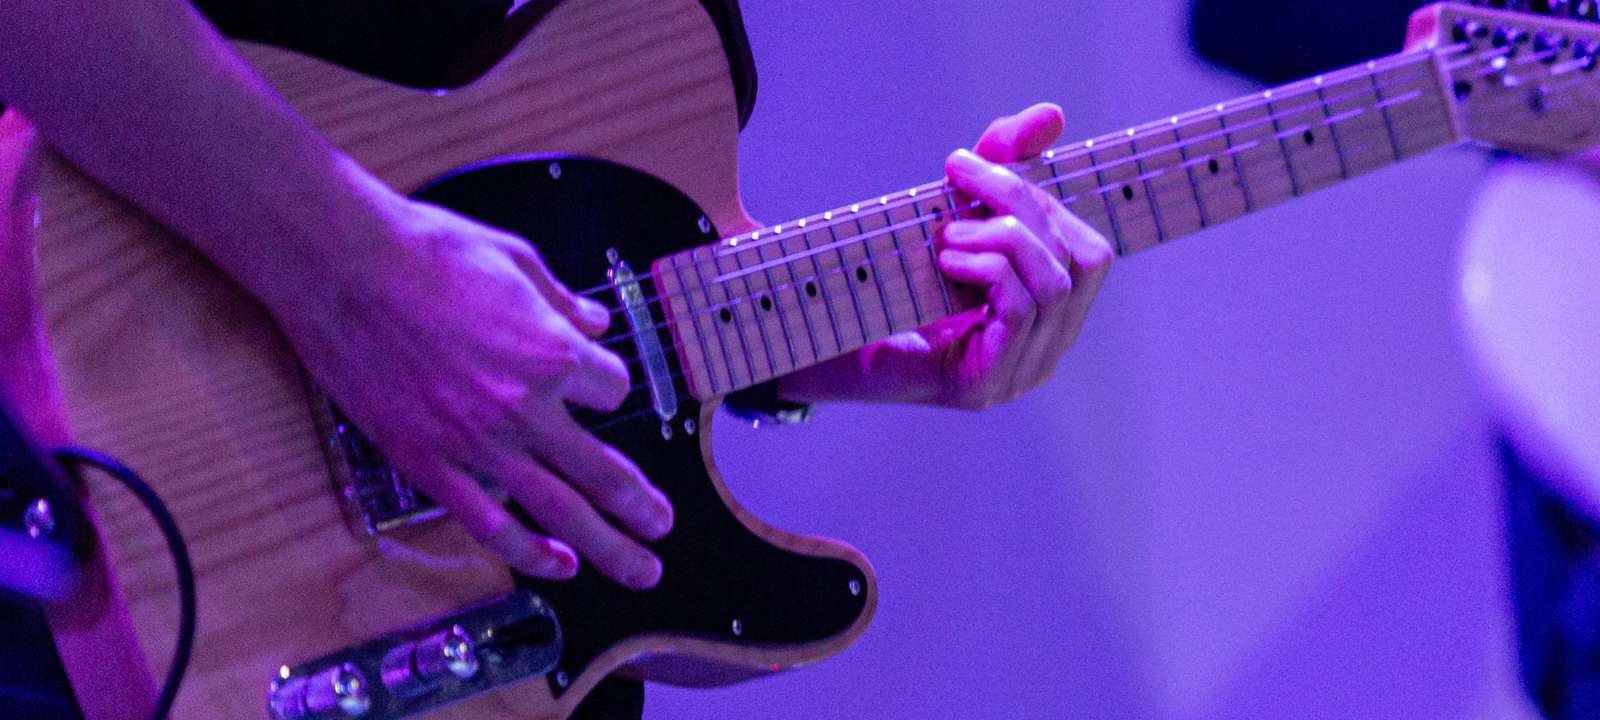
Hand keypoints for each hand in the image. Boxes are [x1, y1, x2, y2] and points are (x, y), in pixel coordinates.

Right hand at [276, 198, 672, 589]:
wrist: (339, 265)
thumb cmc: (423, 249)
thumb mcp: (514, 258)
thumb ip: (561, 300)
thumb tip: (596, 323)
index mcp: (551, 352)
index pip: (612, 390)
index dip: (608, 385)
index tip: (598, 385)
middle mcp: (524, 407)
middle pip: (605, 473)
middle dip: (642, 507)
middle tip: (663, 526)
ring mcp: (477, 443)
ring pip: (559, 511)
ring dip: (609, 545)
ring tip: (639, 569)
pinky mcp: (428, 464)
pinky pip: (489, 524)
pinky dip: (529, 553)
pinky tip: (559, 566)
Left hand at [780, 103, 1112, 407]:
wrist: (824, 350)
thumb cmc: (890, 285)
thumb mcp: (954, 216)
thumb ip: (1000, 165)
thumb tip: (1051, 115)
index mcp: (1051, 316)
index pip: (1092, 253)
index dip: (1047, 200)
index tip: (977, 167)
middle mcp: (1048, 350)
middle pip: (1082, 263)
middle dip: (1024, 205)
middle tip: (959, 179)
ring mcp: (1021, 375)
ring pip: (1055, 284)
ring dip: (1002, 238)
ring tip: (947, 232)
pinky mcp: (985, 388)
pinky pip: (1020, 310)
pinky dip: (988, 270)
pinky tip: (945, 260)